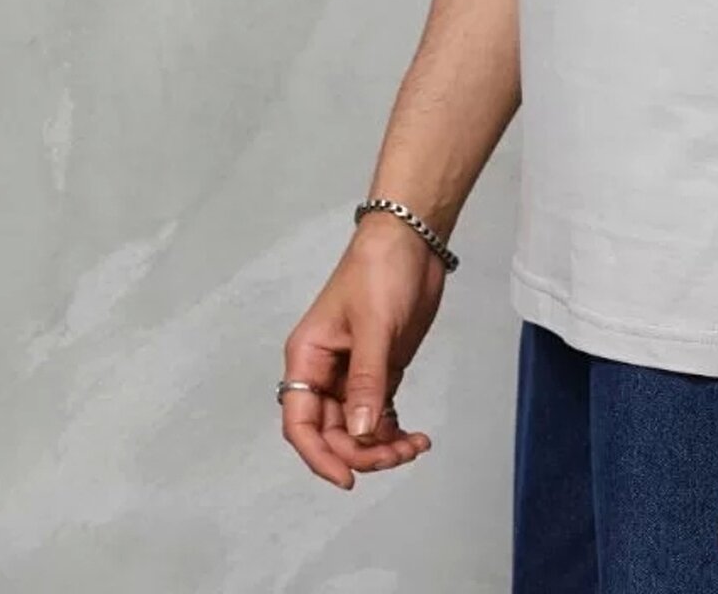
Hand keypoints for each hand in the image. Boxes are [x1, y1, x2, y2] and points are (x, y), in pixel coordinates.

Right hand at [279, 215, 445, 488]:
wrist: (412, 240)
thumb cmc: (380, 270)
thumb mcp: (374, 325)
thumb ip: (367, 380)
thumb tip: (362, 432)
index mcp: (308, 358)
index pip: (300, 423)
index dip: (319, 456)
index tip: (348, 477)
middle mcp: (325, 371)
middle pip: (331, 433)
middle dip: (361, 452)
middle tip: (398, 454)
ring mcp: (352, 373)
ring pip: (357, 429)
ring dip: (381, 446)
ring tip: (414, 446)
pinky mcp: (380, 371)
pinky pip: (379, 415)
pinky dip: (394, 432)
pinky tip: (417, 438)